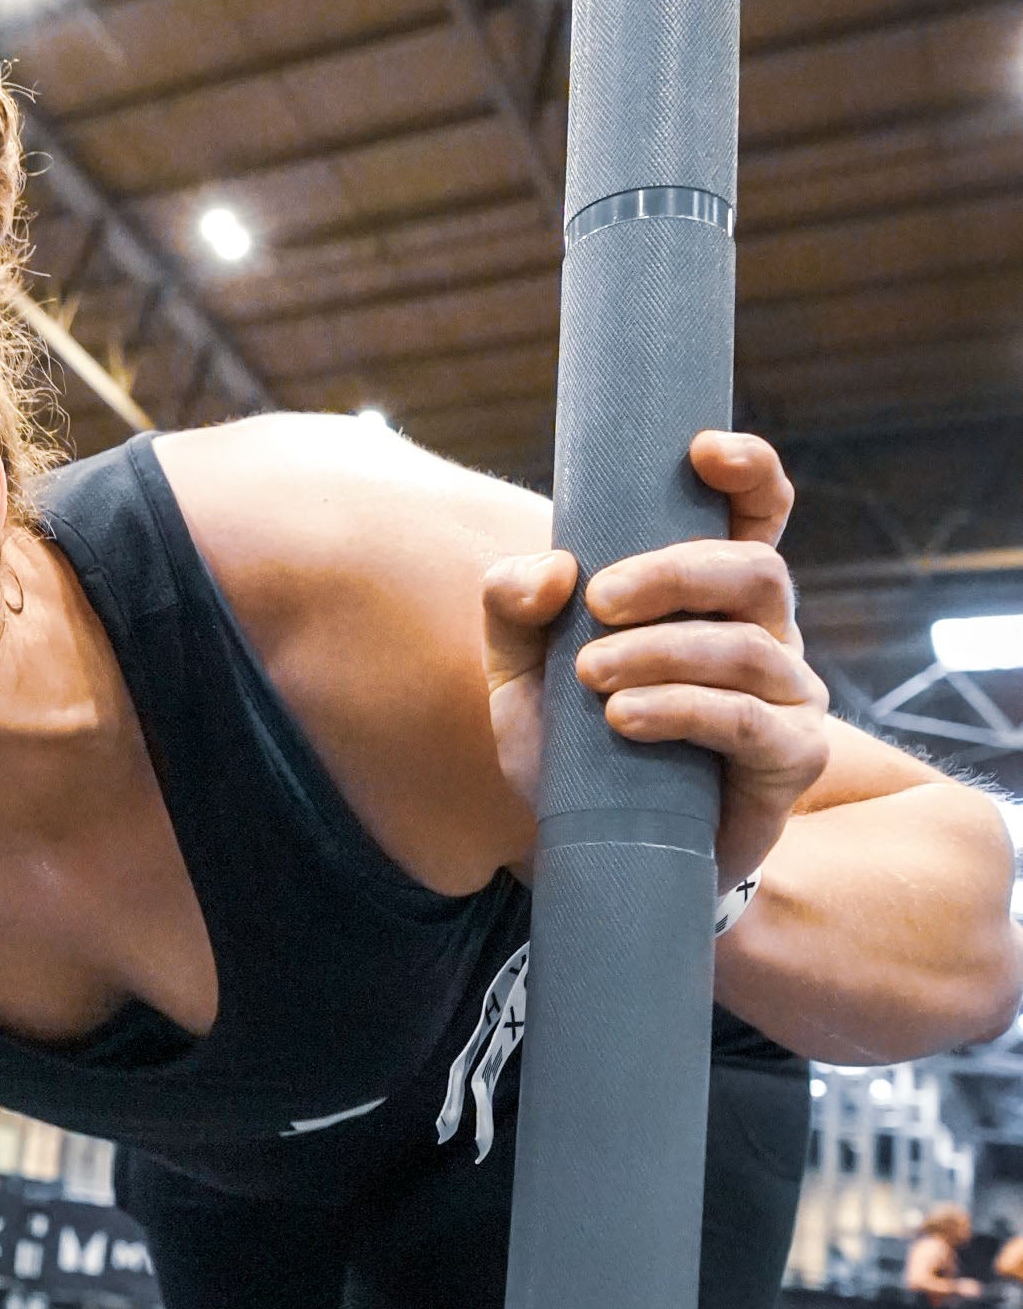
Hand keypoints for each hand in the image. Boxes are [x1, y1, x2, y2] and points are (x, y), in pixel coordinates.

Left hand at [483, 429, 828, 887]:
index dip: (748, 470)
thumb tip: (551, 567)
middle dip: (673, 574)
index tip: (702, 449)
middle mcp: (767, 634)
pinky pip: (747, 719)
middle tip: (598, 602)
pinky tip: (623, 719)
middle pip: (754, 570)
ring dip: (659, 653)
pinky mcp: (794, 758)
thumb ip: (515, 608)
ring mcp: (790, 695)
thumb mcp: (521, 675)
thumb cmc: (575, 754)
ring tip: (592, 680)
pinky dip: (680, 711)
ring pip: (746, 647)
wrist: (595, 858)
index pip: (756, 513)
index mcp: (714, 597)